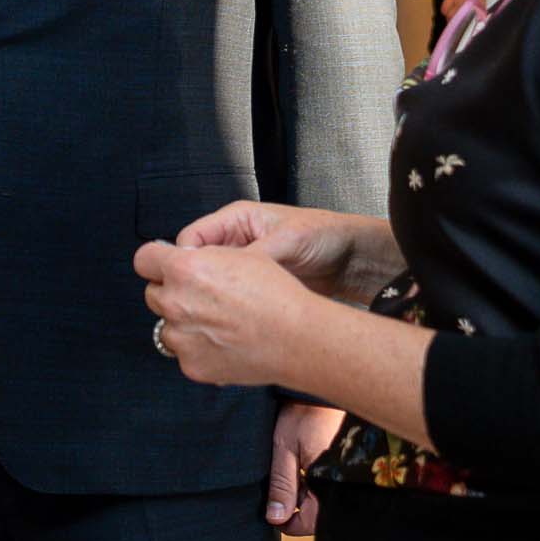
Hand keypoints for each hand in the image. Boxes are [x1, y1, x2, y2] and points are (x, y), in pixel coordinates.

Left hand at [133, 238, 321, 388]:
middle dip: (173, 293)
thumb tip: (184, 257)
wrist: (296, 337)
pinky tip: (225, 342)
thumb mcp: (239, 255)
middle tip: (203, 297)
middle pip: (154, 294)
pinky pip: (185, 353)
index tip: (165, 266)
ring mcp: (181, 338)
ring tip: (219, 323)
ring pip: (167, 327)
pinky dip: (199, 349)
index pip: (144, 259)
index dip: (157, 261)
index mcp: (184, 269)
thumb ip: (201, 257)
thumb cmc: (276, 294)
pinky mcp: (191, 365)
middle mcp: (175, 303)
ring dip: (184, 324)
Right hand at [175, 200, 374, 304]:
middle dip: (197, 284)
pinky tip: (234, 320)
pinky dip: (230, 311)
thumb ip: (255, 255)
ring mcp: (244, 268)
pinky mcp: (254, 289)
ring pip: (212, 286)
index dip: (186, 261)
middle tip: (201, 303)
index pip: (192, 240)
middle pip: (198, 265)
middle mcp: (236, 243)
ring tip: (220, 314)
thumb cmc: (326, 235)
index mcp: (236, 220)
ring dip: (214, 300)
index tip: (187, 282)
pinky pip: (231, 300)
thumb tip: (226, 271)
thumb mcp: (287, 240)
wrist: (353, 260)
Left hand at [268, 401, 344, 534]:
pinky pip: (332, 483)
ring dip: (306, 489)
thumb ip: (282, 485)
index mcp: (330, 486)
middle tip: (283, 480)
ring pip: (323, 497)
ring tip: (295, 463)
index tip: (272, 509)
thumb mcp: (285, 448)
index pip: (307, 524)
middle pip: (317, 512)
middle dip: (297, 503)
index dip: (285, 520)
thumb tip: (275, 519)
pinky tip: (308, 458)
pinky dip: (317, 477)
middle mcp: (345, 485)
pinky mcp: (351, 463)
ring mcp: (351, 475)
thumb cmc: (305, 412)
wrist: (330, 382)